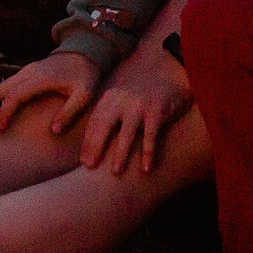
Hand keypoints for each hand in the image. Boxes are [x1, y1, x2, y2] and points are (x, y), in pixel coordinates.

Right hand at [0, 50, 100, 134]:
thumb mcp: (84, 96)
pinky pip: (6, 85)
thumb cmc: (86, 76)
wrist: (85, 53)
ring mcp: (25, 72)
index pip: (14, 96)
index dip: (5, 112)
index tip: (0, 128)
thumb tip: (52, 131)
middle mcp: (27, 73)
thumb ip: (69, 113)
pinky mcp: (27, 73)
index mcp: (39, 79)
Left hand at [75, 61, 190, 174]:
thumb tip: (92, 146)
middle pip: (104, 125)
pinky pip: (151, 136)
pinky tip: (146, 168)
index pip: (94, 122)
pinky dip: (148, 153)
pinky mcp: (157, 111)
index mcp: (109, 99)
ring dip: (120, 153)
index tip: (83, 160)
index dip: (88, 141)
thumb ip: (108, 117)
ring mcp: (139, 106)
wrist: (169, 80)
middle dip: (95, 146)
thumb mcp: (121, 102)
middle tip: (89, 166)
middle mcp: (121, 101)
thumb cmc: (141, 99)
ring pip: (127, 133)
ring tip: (116, 172)